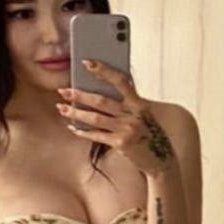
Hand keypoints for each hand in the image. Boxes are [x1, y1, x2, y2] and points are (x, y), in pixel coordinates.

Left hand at [56, 59, 174, 177]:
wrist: (161, 160)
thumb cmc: (149, 135)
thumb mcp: (142, 115)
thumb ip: (127, 104)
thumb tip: (100, 94)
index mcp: (139, 103)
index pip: (120, 80)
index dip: (103, 70)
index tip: (86, 63)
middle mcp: (133, 114)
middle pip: (101, 100)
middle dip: (80, 95)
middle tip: (63, 90)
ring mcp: (127, 129)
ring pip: (95, 118)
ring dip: (76, 113)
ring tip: (62, 108)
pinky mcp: (121, 143)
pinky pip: (97, 135)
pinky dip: (83, 132)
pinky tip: (73, 128)